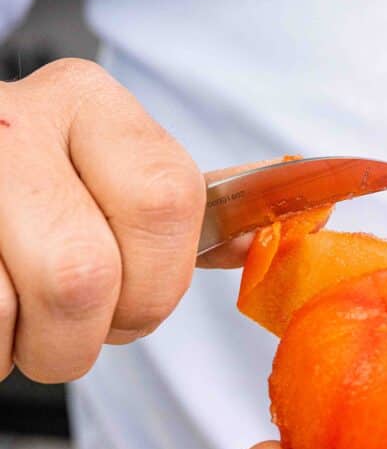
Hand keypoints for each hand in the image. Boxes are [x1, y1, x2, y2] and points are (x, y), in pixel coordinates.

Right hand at [0, 59, 261, 382]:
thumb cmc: (31, 195)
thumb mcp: (110, 178)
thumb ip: (190, 208)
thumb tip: (296, 220)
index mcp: (87, 102)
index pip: (166, 202)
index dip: (161, 281)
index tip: (141, 297)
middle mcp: (17, 123)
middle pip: (90, 273)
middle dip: (95, 332)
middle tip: (73, 320)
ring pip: (24, 311)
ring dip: (32, 346)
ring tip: (18, 306)